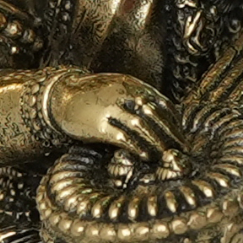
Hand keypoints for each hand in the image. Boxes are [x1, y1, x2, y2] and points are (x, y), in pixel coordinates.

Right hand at [45, 72, 186, 166]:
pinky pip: (122, 138)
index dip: (174, 123)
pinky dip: (137, 147)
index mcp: (132, 85)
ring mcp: (110, 108)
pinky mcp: (98, 124)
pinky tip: (145, 156)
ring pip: (141, 127)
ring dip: (157, 143)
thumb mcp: (119, 90)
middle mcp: (123, 94)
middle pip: (155, 115)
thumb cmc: (94, 98)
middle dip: (170, 135)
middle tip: (180, 151)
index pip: (162, 104)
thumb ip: (139, 100)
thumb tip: (164, 120)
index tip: (181, 138)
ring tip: (165, 156)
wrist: (61, 97)